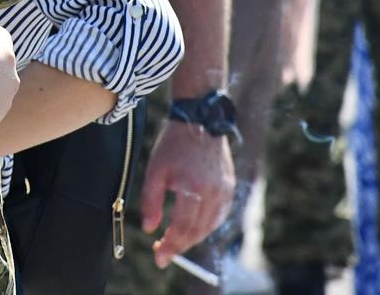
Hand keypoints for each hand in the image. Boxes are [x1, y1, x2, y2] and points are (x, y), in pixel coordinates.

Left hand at [140, 119, 234, 268]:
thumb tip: (149, 229)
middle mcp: (213, 192)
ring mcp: (224, 191)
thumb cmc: (173, 145)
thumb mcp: (155, 170)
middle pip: (197, 231)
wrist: (199, 121)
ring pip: (210, 227)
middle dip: (179, 246)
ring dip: (192, 238)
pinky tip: (192, 228)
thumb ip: (150, 201)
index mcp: (193, 187)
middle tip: (163, 253)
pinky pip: (218, 216)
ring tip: (174, 242)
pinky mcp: (229, 188)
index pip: (183, 228)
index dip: (171, 246)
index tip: (159, 258)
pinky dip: (205, 227)